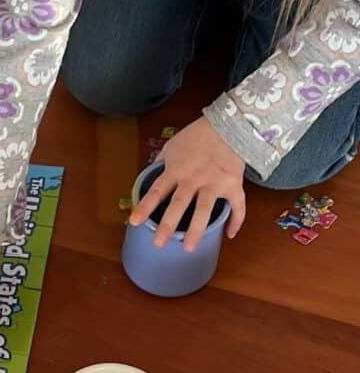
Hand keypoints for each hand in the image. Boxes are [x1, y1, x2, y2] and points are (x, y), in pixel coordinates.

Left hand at [129, 117, 245, 251]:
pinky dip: (235, 221)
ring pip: (205, 210)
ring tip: (188, 247)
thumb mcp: (173, 146)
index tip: (134, 221)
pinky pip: (236, 206)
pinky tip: (229, 235)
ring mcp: (215, 183)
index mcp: (177, 170)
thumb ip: (161, 163)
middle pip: (179, 204)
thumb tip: (150, 174)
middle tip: (159, 243)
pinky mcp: (233, 184)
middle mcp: (194, 178)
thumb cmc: (197, 136)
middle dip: (168, 225)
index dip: (145, 206)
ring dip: (196, 230)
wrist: (229, 124)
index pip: (157, 191)